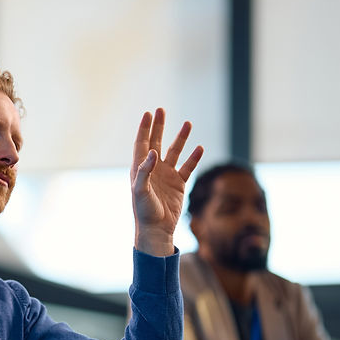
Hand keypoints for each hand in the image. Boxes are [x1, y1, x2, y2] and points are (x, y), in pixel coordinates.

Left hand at [132, 108, 203, 255]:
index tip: (147, 114)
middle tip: (161, 110)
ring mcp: (166, 176)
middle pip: (156, 142)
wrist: (156, 229)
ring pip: (175, 152)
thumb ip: (144, 171)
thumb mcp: (140, 191)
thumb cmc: (144, 211)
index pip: (141, 144)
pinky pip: (188, 167)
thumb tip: (152, 152)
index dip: (144, 129)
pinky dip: (194, 157)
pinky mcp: (179, 184)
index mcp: (140, 169)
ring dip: (180, 138)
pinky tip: (199, 148)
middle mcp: (153, 169)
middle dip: (159, 127)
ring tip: (187, 123)